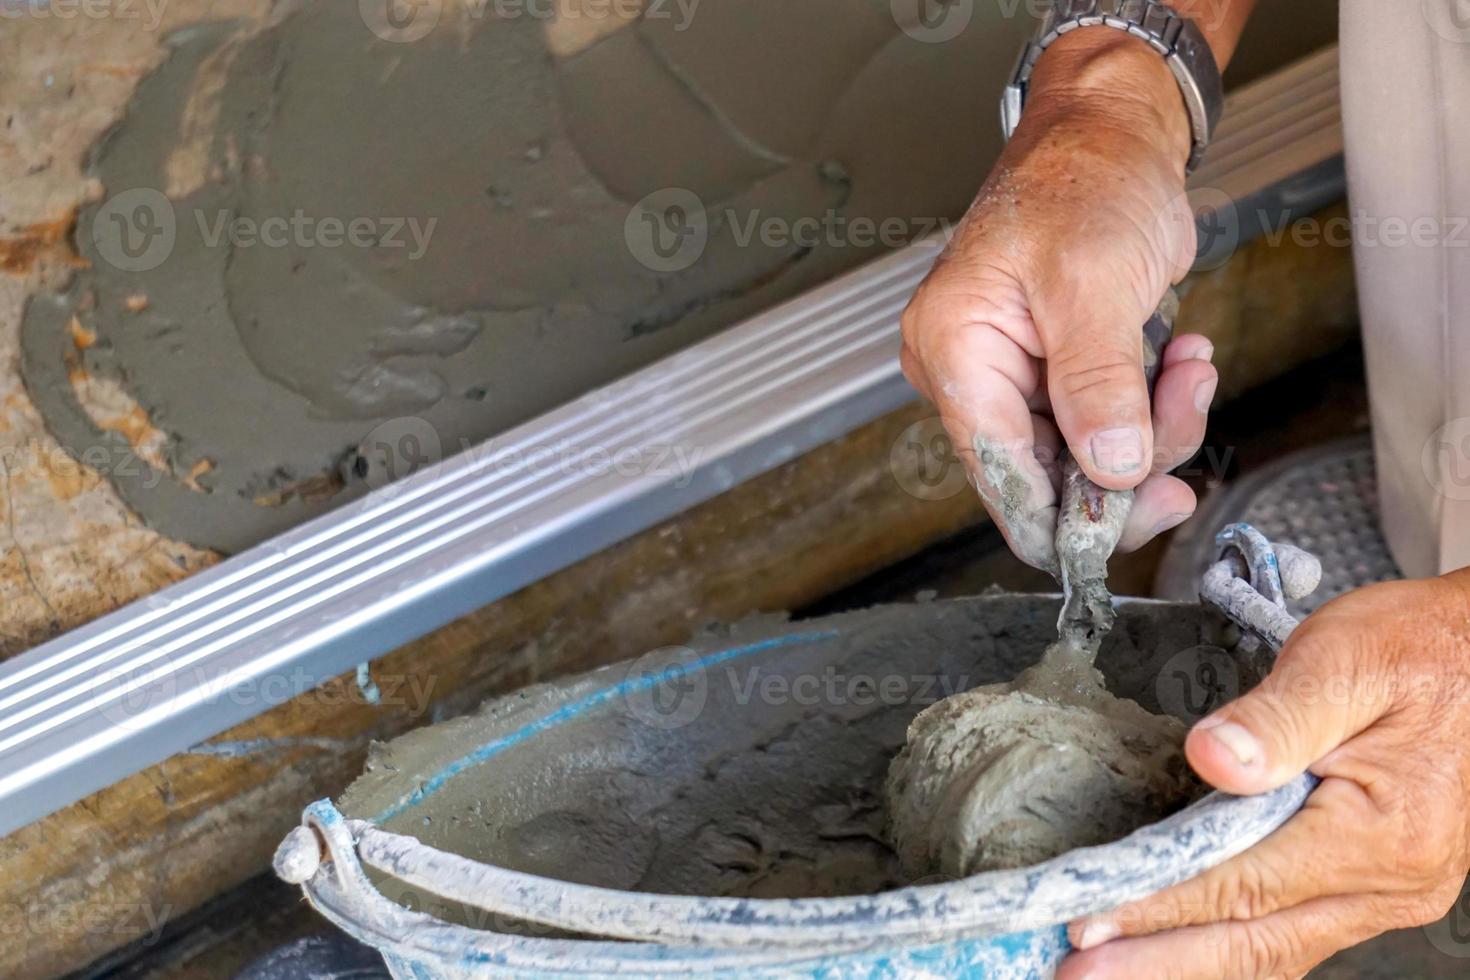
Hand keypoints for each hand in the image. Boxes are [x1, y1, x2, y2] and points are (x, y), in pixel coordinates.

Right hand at [899, 31, 1218, 572]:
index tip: (1131, 520)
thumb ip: (1097, 384)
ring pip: (1091, 457)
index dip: (1064, 516)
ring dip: (1156, 423)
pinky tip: (1180, 356)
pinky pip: (1112, 424)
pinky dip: (1157, 402)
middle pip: (1050, 478)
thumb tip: (1110, 469)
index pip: (1000, 475)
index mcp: (954, 353)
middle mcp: (976, 375)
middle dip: (1128, 459)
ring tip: (1187, 364)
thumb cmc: (1081, 181)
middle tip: (1184, 417)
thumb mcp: (1089, 283)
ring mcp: (1021, 378)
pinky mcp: (1062, 372)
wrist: (1112, 135)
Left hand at [1060, 574, 1469, 978]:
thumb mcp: (1343, 659)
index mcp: (1380, 832)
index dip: (1163, 905)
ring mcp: (1385, 894)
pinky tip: (1179, 947)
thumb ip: (1276, 717)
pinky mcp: (1373, 886)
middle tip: (1075, 971)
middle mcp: (1389, 883)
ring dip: (1188, 962)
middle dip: (1160, 960)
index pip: (1246, 884)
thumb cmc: (1416, 649)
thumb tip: (1213, 758)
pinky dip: (1229, 944)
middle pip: (1256, 941)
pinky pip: (1291, 932)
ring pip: (1274, 949)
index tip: (1091, 920)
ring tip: (1109, 970)